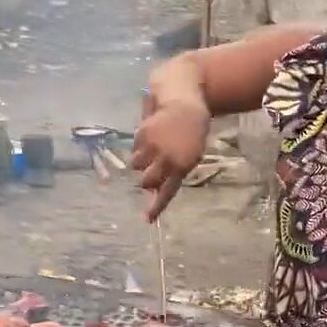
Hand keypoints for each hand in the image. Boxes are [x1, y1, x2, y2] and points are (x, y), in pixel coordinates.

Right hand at [131, 91, 209, 221]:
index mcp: (181, 167)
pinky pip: (134, 148)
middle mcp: (166, 159)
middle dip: (146, 180)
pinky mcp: (142, 135)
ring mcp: (152, 147)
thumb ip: (173, 173)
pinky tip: (150, 137)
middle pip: (146, 181)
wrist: (185, 107)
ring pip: (136, 165)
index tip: (147, 219)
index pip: (167, 192)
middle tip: (149, 173)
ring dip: (141, 162)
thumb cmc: (191, 135)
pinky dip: (139, 146)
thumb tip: (154, 191)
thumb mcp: (188, 156)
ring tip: (151, 150)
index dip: (156, 207)